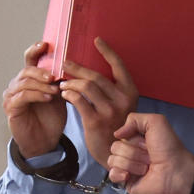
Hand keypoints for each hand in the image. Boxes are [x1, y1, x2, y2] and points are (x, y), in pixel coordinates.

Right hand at [2, 42, 65, 157]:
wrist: (45, 141)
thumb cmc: (52, 118)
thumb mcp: (60, 96)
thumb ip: (62, 81)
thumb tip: (73, 65)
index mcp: (30, 78)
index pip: (30, 59)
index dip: (36, 50)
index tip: (46, 44)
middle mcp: (18, 84)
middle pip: (27, 70)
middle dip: (42, 71)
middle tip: (55, 76)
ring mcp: (12, 95)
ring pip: (24, 82)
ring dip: (41, 84)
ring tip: (55, 89)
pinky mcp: (11, 107)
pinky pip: (23, 96)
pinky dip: (36, 95)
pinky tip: (48, 97)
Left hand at [60, 37, 138, 168]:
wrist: (115, 153)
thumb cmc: (115, 126)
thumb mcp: (120, 105)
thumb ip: (110, 90)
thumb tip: (89, 71)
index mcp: (130, 92)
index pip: (119, 65)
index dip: (107, 51)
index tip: (96, 40)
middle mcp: (122, 100)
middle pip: (96, 75)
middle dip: (77, 68)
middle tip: (65, 62)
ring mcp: (110, 111)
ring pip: (86, 86)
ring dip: (71, 82)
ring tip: (63, 82)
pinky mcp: (96, 121)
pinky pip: (78, 101)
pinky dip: (69, 94)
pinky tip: (64, 93)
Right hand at [107, 113, 193, 193]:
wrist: (176, 171)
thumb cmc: (169, 147)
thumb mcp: (156, 122)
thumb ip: (134, 119)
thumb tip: (116, 133)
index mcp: (136, 139)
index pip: (120, 135)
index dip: (133, 138)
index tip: (147, 143)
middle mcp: (130, 152)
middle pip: (115, 147)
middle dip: (134, 152)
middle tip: (149, 156)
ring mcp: (127, 167)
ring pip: (113, 160)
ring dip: (132, 163)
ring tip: (147, 168)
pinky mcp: (126, 182)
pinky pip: (112, 175)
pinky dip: (120, 174)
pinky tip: (130, 176)